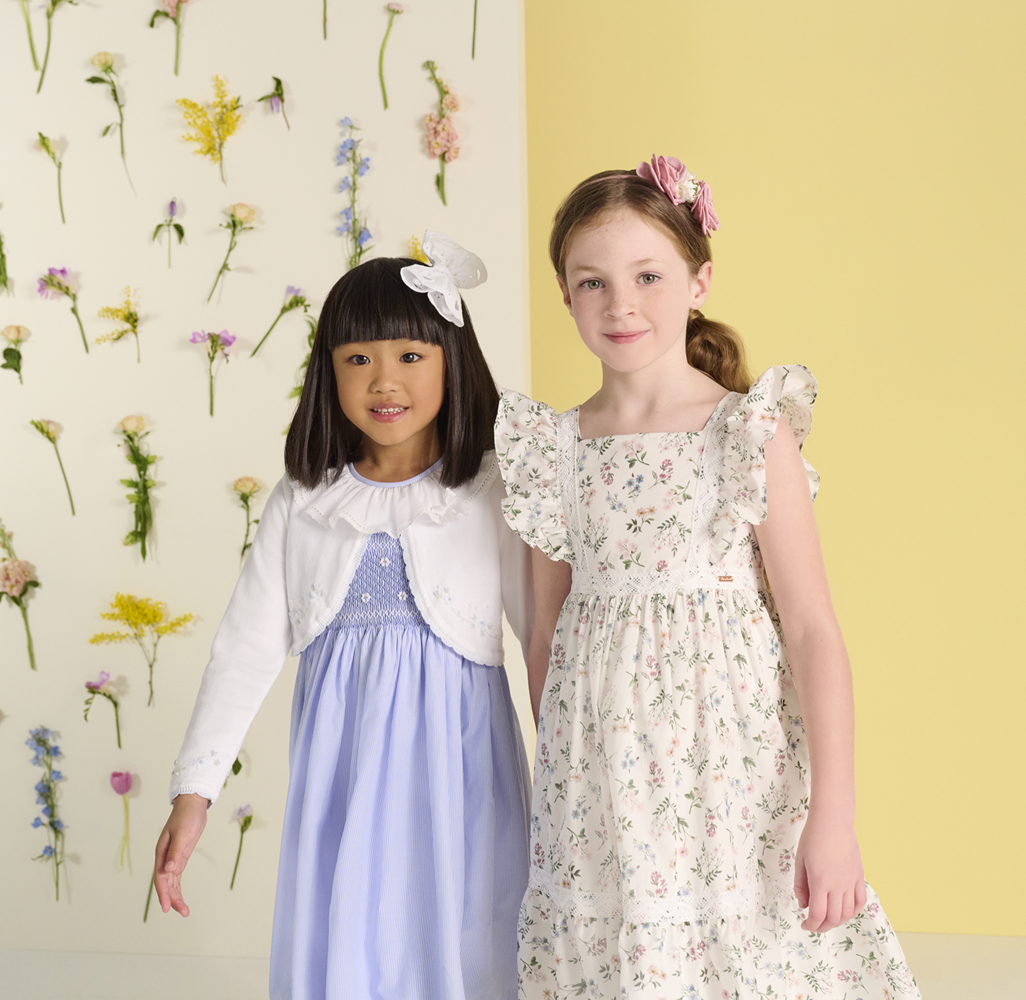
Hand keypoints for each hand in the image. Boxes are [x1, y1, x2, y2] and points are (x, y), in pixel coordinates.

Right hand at [153, 792, 208, 916]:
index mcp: (161, 853)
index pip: (161, 878)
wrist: (192, 805)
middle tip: (183, 912)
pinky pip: (177, 876)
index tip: (168, 908)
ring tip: (184, 911)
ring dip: (176, 896)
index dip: (163, 894)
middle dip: (173, 899)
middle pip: (166, 884)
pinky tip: (180, 897)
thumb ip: (176, 852)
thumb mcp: (182, 834)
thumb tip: (169, 870)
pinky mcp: (181, 856)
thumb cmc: (186, 817)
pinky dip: (177, 887)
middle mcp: (165, 858)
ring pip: (172, 882)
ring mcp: (173, 858)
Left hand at [793, 808, 866, 932]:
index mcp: (819, 880)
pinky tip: (844, 911)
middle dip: (822, 927)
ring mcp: (851, 881)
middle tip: (813, 925)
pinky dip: (853, 911)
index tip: (804, 925)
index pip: (818, 914)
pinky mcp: (859, 876)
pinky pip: (860, 901)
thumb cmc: (812, 838)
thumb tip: (803, 906)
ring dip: (837, 921)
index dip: (811, 925)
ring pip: (848, 913)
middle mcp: (838, 884)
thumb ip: (800, 886)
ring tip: (827, 918)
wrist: (832, 821)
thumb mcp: (799, 861)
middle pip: (834, 918)